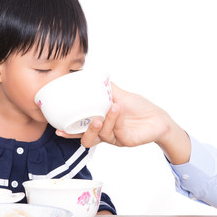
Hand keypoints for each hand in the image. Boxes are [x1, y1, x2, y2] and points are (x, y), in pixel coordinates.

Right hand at [56, 82, 190, 163]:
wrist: (159, 118)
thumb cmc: (139, 108)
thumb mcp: (120, 95)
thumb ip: (106, 88)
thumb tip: (90, 75)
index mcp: (100, 125)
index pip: (80, 131)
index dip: (68, 132)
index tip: (58, 128)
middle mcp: (106, 134)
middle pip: (87, 140)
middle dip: (84, 131)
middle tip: (90, 118)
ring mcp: (115, 138)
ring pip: (101, 136)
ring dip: (104, 122)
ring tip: (110, 109)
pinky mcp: (126, 141)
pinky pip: (117, 132)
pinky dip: (116, 119)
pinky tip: (118, 108)